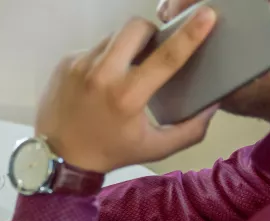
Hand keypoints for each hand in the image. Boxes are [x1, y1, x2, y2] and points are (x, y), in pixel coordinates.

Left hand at [35, 6, 217, 173]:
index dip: (190, 34)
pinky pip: (94, 48)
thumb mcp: (154, 149)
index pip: (166, 57)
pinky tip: (100, 83)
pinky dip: (104, 59)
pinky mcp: (66, 61)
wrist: (57, 157)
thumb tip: (212, 106)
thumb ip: (189, 131)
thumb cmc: (110, 152)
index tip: (206, 15)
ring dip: (126, 48)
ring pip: (114, 36)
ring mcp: (80, 64)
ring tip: (124, 72)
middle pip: (136, 27)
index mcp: (127, 97)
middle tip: (153, 50)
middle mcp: (102, 74)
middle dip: (151, 33)